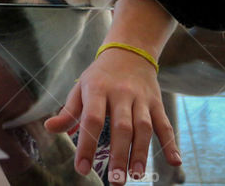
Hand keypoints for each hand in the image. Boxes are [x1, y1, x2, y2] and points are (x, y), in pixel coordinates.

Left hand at [43, 48, 181, 184]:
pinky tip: (175, 162)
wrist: (129, 51)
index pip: (92, 119)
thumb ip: (68, 111)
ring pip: (143, 127)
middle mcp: (121, 93)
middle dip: (119, 155)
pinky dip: (171, 143)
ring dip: (142, 152)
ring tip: (137, 174)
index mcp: (97, 89)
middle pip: (121, 126)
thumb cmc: (99, 76)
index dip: (87, 144)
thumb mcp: (80, 87)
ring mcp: (141, 98)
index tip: (82, 169)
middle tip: (115, 180)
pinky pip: (164, 123)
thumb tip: (49, 128)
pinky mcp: (156, 102)